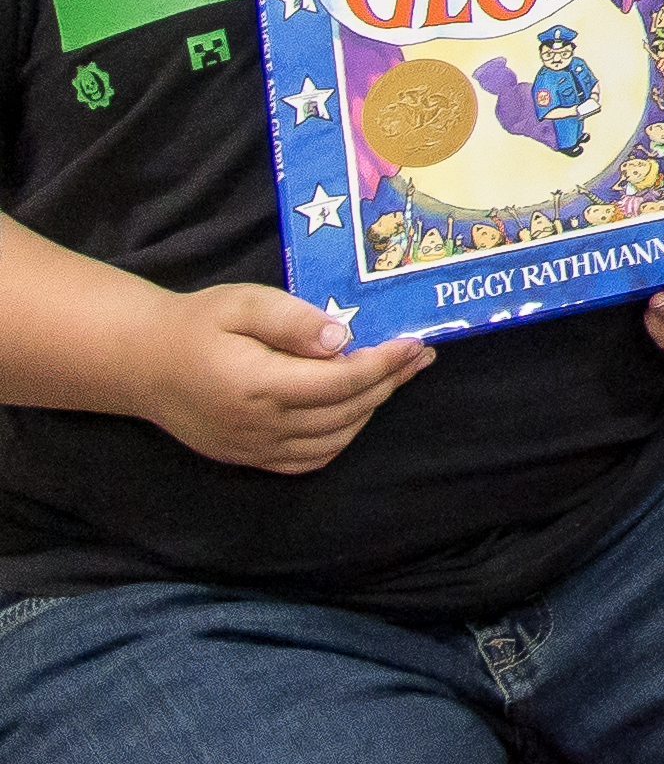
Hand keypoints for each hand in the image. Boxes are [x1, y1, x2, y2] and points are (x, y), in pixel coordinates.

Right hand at [134, 283, 436, 472]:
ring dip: (370, 410)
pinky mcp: (247, 457)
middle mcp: (258, 425)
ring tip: (394, 377)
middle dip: (389, 383)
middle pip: (345, 412)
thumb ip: (293, 321)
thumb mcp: (243, 303)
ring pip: (332, 440)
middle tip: (419, 356)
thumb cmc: (197, 324)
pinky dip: (341, 438)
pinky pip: (308, 460)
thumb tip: (342, 339)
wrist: (143, 363)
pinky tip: (356, 410)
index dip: (384, 365)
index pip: (340, 383)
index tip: (416, 343)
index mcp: (258, 385)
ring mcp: (252, 447)